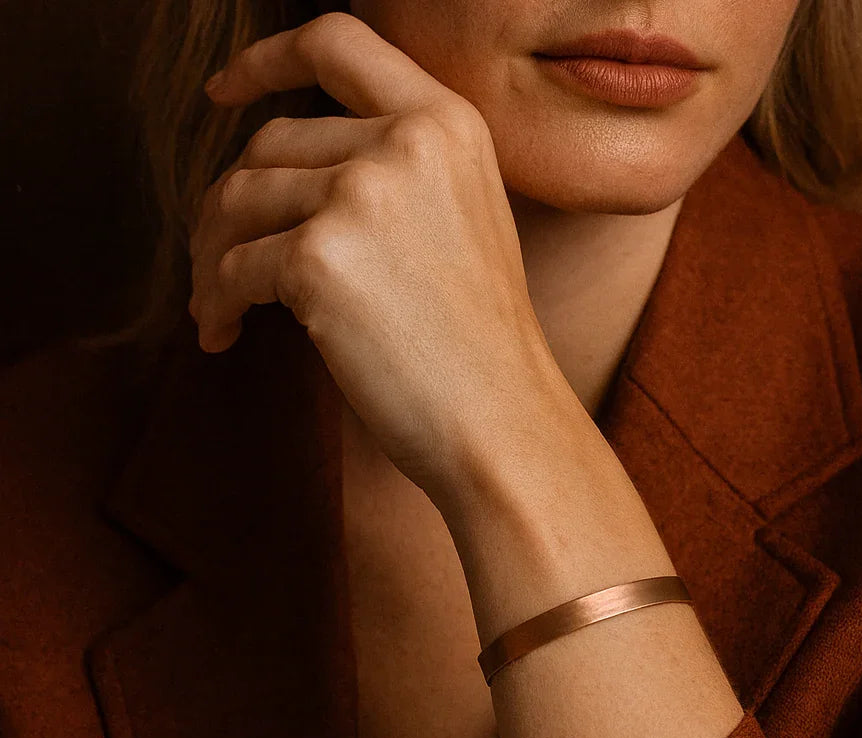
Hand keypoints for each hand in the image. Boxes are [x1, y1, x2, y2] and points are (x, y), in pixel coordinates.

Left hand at [188, 12, 565, 498]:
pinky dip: (215, 303)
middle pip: (269, 143)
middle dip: (228, 204)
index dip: (266, 60)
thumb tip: (279, 174)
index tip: (223, 93)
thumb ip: (394, 173)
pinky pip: (232, 267)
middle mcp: (405, 142)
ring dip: (212, 257)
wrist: (502, 424)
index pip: (337, 42)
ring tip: (220, 308)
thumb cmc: (479, 347)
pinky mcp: (320, 259)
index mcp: (448, 124)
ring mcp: (362, 195)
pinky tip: (225, 335)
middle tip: (217, 260)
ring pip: (238, 201)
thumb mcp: (463, 223)